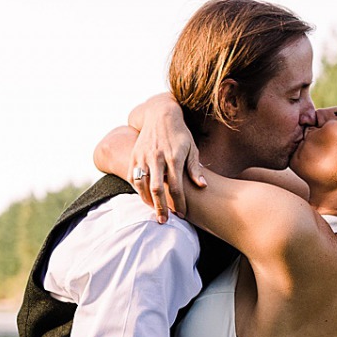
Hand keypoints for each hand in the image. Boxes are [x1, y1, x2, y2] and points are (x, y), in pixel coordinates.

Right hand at [130, 94, 206, 220]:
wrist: (160, 115)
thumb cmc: (180, 134)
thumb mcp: (192, 148)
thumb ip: (195, 168)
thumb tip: (202, 186)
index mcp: (174, 157)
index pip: (176, 187)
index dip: (180, 203)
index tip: (183, 215)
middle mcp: (157, 157)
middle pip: (157, 189)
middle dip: (161, 208)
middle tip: (164, 221)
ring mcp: (143, 156)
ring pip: (141, 185)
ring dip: (147, 201)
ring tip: (155, 211)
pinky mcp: (134, 156)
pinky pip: (133, 178)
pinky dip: (138, 190)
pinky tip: (146, 198)